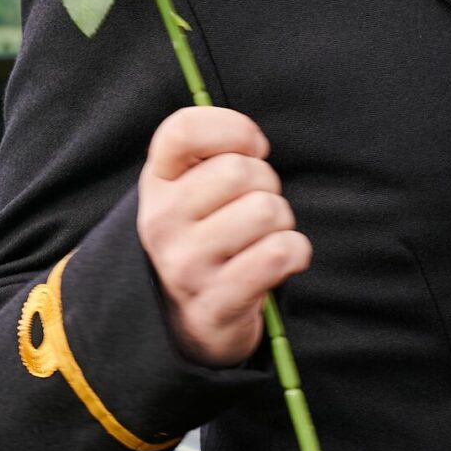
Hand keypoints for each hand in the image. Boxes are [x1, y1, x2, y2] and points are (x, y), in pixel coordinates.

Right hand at [138, 105, 310, 367]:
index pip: (183, 130)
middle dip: (267, 184)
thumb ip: (211, 153)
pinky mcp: (217, 302)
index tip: (251, 149)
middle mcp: (161, 221)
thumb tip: (254, 143)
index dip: (232, 129)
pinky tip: (281, 261)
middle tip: (257, 207)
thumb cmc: (204, 237)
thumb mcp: (189, 189)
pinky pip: (280, 253)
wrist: (189, 321)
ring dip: (282, 221)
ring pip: (266, 210)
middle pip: (240, 170)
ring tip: (264, 237)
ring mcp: (186, 265)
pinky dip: (295, 252)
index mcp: (155, 183)